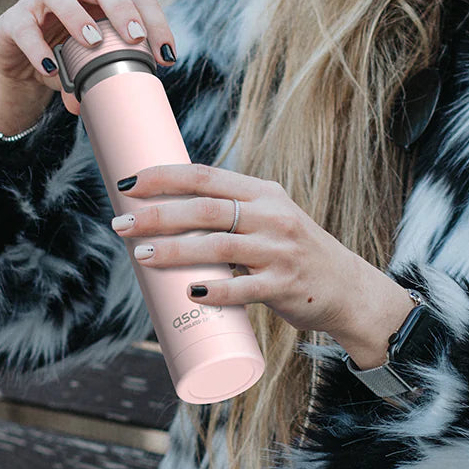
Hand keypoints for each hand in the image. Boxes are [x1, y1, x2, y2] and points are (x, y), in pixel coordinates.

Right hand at [0, 0, 177, 134]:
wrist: (16, 61)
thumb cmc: (63, 55)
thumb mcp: (89, 67)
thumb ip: (102, 80)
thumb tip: (109, 107)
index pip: (137, 0)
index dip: (155, 24)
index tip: (167, 56)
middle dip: (121, 8)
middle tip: (134, 37)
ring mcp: (42, 0)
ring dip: (78, 16)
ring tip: (92, 42)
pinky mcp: (15, 20)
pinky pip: (25, 29)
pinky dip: (37, 47)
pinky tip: (50, 67)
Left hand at [111, 164, 414, 367]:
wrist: (346, 287)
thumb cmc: (294, 252)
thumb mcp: (270, 218)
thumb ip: (231, 213)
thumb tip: (168, 215)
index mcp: (263, 193)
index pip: (206, 176)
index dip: (165, 177)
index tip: (130, 183)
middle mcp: (271, 216)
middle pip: (206, 209)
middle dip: (159, 214)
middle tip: (122, 223)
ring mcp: (278, 251)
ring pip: (218, 246)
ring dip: (176, 249)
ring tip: (142, 254)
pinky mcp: (283, 286)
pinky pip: (243, 289)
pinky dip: (215, 290)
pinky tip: (190, 292)